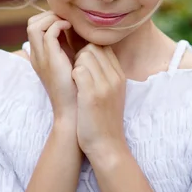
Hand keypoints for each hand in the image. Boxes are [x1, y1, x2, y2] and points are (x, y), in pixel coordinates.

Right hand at [27, 11, 77, 121]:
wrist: (74, 112)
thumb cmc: (77, 90)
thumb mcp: (72, 65)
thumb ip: (71, 49)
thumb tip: (79, 31)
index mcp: (41, 57)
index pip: (36, 28)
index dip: (50, 19)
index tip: (68, 20)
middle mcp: (37, 55)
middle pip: (31, 23)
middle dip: (49, 15)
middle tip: (67, 18)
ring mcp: (41, 57)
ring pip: (34, 25)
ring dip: (52, 18)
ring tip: (69, 22)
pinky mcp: (50, 59)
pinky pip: (48, 32)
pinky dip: (59, 24)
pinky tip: (71, 28)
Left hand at [71, 44, 126, 158]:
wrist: (106, 146)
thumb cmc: (103, 119)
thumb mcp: (112, 92)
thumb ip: (105, 73)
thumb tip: (90, 55)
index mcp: (119, 75)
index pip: (104, 46)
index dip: (89, 50)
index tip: (81, 65)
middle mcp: (115, 77)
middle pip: (94, 47)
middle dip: (80, 55)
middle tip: (76, 74)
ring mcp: (105, 85)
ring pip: (85, 55)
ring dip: (75, 65)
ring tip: (74, 81)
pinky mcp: (92, 94)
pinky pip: (78, 70)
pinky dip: (71, 76)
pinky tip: (72, 88)